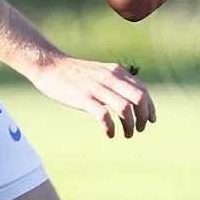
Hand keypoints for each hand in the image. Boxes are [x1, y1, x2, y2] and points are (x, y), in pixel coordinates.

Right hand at [24, 54, 155, 138]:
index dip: (150, 107)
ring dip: (130, 125)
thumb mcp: (101, 72)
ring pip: (125, 109)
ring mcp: (97, 88)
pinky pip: (104, 116)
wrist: (49, 66)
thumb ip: (115, 82)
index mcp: (116, 72)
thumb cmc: (74, 73)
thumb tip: (129, 98)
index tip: (150, 120)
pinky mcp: (84, 98)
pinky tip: (110, 134)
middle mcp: (110, 78)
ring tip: (127, 134)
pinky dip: (111, 128)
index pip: (143, 90)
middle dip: (144, 117)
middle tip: (140, 129)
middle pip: (140, 99)